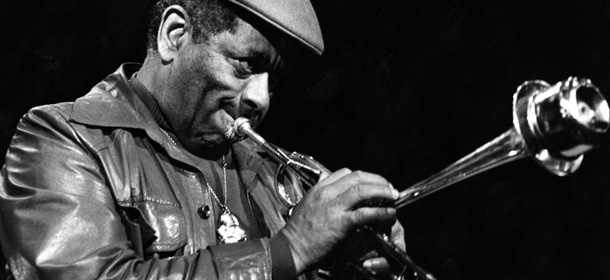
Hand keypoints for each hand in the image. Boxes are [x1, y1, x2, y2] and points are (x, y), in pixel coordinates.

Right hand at [279, 168, 398, 273]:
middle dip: (378, 180)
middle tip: (389, 187)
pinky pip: (365, 213)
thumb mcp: (306, 203)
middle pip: (358, 177)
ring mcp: (334, 207)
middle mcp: (327, 194)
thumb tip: (325, 178)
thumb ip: (319, 190)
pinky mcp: (341, 223)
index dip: (365, 176)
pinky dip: (381, 212)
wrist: (290, 249)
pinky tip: (389, 214)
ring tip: (393, 197)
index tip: (374, 182)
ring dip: (382, 191)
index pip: (346, 173)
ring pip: (364, 190)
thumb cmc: (298, 231)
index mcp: (320, 188)